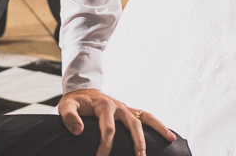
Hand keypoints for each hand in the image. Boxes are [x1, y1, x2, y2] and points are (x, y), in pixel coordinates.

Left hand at [58, 88, 175, 155]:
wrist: (83, 90)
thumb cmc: (75, 101)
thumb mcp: (66, 106)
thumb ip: (69, 117)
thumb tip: (79, 131)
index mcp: (105, 105)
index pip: (108, 128)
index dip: (105, 145)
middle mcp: (119, 106)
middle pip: (133, 124)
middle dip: (138, 141)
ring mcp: (126, 108)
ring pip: (146, 118)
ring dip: (158, 129)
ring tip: (169, 140)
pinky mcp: (129, 111)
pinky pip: (146, 117)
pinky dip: (157, 124)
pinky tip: (167, 134)